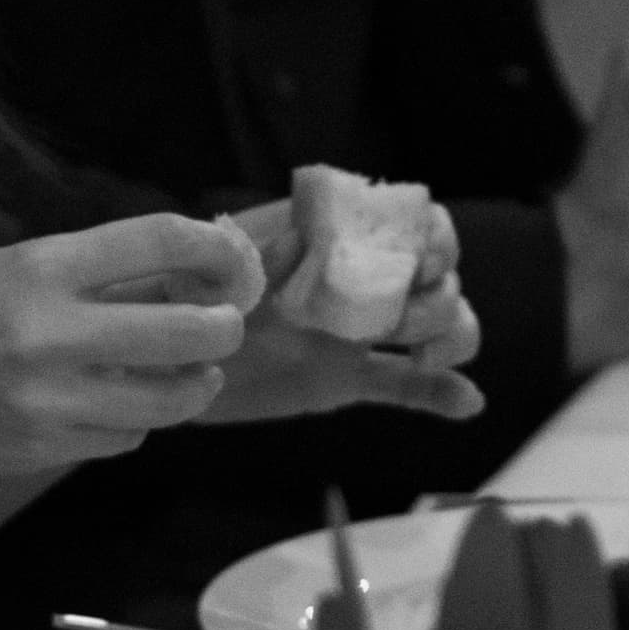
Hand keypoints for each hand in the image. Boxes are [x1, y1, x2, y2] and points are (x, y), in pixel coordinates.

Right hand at [0, 215, 256, 482]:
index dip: (214, 246)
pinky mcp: (39, 452)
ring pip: (171, 400)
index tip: (229, 254)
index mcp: (34, 269)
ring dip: (194, 383)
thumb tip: (160, 276)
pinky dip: (137, 420)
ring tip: (189, 372)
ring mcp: (49, 402)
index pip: (161, 242)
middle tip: (223, 322)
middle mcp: (52, 335)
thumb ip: (71, 274)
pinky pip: (123, 439)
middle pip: (192, 332)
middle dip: (224, 325)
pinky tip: (121, 405)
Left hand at [201, 194, 484, 427]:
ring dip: (449, 338)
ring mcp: (357, 333)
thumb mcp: (216, 264)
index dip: (433, 242)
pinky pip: (406, 386)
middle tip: (399, 324)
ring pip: (434, 328)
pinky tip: (469, 403)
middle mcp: (358, 280)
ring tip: (424, 359)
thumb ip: (257, 251)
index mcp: (336, 238)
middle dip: (436, 297)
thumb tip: (294, 249)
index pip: (413, 226)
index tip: (418, 264)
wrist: (159, 355)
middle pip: (436, 279)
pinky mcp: (348, 380)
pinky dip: (443, 393)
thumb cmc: (180, 292)